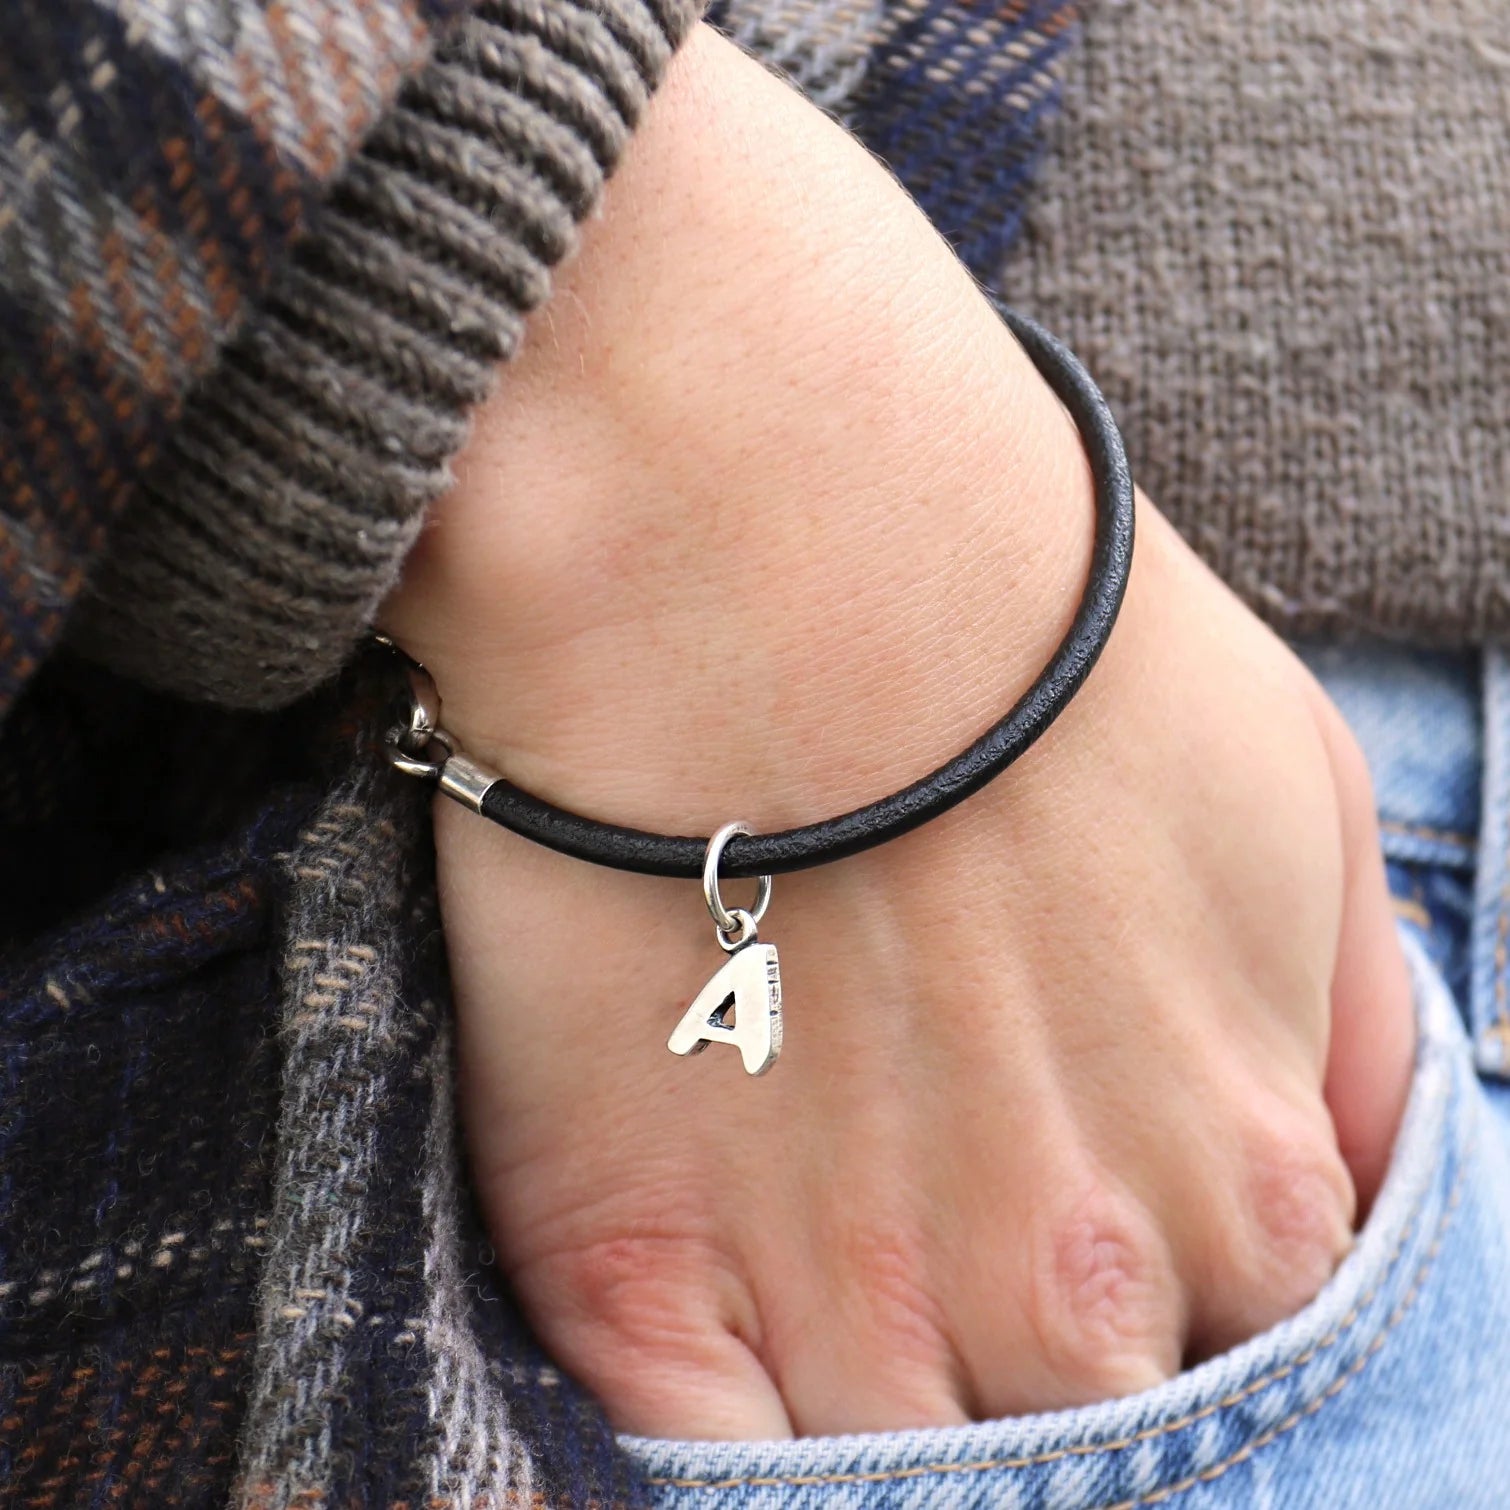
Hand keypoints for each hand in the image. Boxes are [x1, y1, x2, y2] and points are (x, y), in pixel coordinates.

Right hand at [382, 24, 1413, 1437]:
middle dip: (1027, 1358)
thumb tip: (1335, 1155)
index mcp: (1233, 1180)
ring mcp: (841, 1298)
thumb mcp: (1291, 794)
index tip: (1075, 1225)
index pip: (1253, 1357)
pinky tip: (717, 1342)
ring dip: (874, 1408)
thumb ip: (1338, 1018)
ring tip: (829, 1262)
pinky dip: (708, 1441)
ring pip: (886, 1475)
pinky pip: (684, 1458)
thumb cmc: (1022, 646)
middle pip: (1070, 1433)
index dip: (1165, 1301)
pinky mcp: (630, 1263)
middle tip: (938, 1221)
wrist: (772, 550)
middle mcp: (1056, 1284)